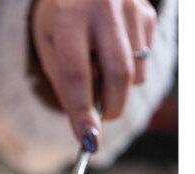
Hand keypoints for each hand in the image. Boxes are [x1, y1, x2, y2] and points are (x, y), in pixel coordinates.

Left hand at [31, 0, 156, 150]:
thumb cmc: (59, 18)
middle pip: (119, 76)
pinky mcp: (147, 12)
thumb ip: (64, 82)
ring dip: (118, 89)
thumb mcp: (47, 45)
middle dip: (111, 109)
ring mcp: (131, 7)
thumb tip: (88, 123)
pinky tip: (112, 53)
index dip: (82, 113)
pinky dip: (129, 71)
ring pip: (136, 73)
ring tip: (100, 71)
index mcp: (68, 17)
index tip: (88, 140)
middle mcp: (103, 7)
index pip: (76, 75)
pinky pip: (144, 61)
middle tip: (99, 118)